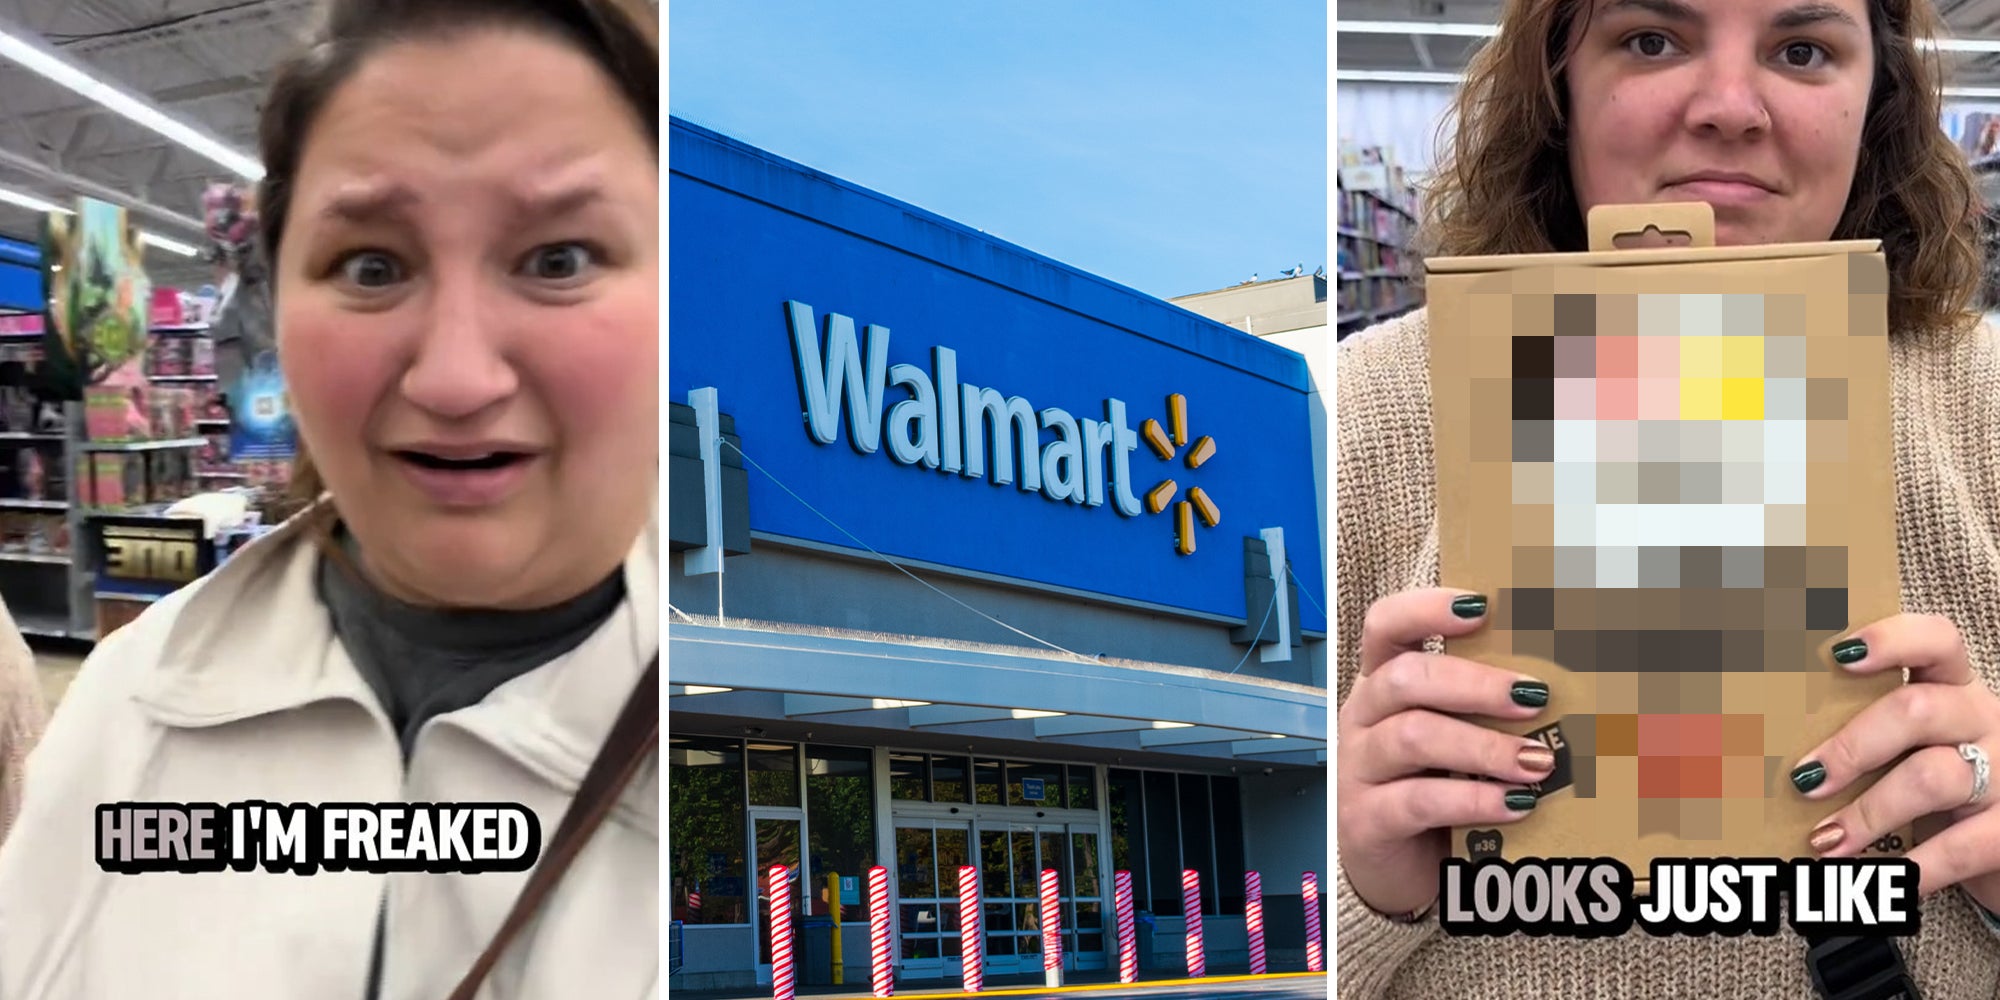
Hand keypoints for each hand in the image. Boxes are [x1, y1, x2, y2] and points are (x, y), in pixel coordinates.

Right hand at [1336, 588, 1556, 916]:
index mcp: (1382, 684)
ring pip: (1413, 737)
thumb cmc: (1436, 787)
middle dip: (1475, 683)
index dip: (1427, 609)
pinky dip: (1474, 800)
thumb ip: (1488, 708)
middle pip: (1405, 678)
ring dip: (1483, 746)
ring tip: (1536, 761)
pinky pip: (1419, 801)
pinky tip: (1517, 805)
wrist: (1397, 869)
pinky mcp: (1366, 820)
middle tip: (1534, 696)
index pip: (1386, 625)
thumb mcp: (1456, 736)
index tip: (1482, 606)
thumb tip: (1569, 680)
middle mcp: (1363, 718)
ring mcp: (1358, 769)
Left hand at [1792, 613, 1999, 908]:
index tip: (1839, 653)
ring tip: (1825, 839)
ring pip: (1932, 777)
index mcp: (1955, 688)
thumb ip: (1864, 730)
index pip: (1937, 640)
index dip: (1892, 638)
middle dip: (1852, 745)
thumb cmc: (1942, 783)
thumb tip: (1765, 747)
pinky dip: (1913, 868)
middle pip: (1918, 710)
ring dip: (1868, 812)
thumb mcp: (1914, 746)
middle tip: (1804, 778)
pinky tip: (1878, 880)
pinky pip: (1960, 846)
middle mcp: (1985, 720)